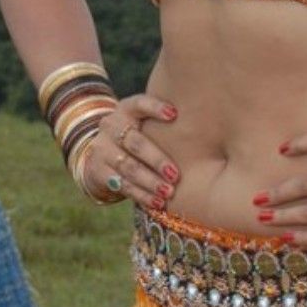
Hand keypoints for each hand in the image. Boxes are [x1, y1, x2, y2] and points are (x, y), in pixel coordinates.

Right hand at [82, 93, 179, 209]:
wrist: (102, 152)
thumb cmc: (140, 135)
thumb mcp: (146, 122)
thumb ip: (167, 122)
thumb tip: (208, 125)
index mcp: (126, 109)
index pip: (139, 103)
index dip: (155, 108)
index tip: (174, 114)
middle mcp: (111, 126)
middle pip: (135, 143)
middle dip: (156, 159)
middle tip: (175, 174)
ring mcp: (102, 148)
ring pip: (128, 167)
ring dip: (150, 182)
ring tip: (168, 191)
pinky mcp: (98, 170)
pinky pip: (122, 185)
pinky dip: (141, 195)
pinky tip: (157, 202)